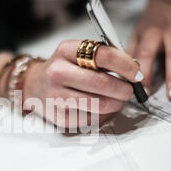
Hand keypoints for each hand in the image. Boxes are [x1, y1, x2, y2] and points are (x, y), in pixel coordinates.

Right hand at [23, 40, 142, 128]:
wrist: (35, 85)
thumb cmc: (63, 68)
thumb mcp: (78, 53)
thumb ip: (103, 58)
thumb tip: (134, 69)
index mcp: (65, 51)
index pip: (102, 55)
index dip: (125, 65)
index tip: (136, 73)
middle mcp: (57, 72)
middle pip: (101, 83)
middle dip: (123, 89)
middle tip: (130, 90)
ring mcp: (55, 96)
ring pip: (98, 105)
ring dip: (116, 104)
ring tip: (118, 100)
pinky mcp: (58, 117)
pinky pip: (90, 119)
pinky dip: (102, 115)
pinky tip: (100, 108)